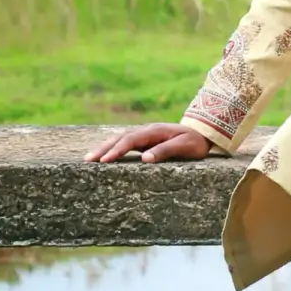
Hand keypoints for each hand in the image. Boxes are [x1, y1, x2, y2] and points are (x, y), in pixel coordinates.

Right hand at [85, 123, 211, 163]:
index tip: (104, 161)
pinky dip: (112, 147)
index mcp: (154, 131)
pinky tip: (103, 155)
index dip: (116, 150)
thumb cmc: (195, 142)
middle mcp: (146, 130)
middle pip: (120, 137)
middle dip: (103, 148)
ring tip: (89, 158)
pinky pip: (125, 143)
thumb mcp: (185, 147)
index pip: (131, 140)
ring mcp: (144, 134)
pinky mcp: (144, 140)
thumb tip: (144, 159)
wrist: (203, 134)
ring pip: (120, 138)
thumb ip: (166, 151)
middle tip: (88, 160)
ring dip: (104, 147)